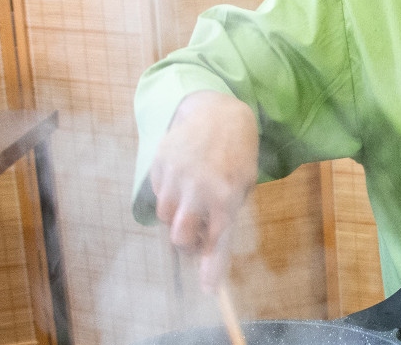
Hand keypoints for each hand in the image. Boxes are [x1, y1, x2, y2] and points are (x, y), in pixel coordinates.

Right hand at [149, 90, 258, 290]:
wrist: (218, 112)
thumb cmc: (236, 153)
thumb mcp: (243, 184)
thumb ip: (227, 218)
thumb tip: (210, 254)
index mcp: (225, 195)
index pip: (215, 241)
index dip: (211, 268)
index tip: (207, 289)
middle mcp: (198, 187)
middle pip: (180, 236)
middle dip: (186, 242)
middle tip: (195, 236)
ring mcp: (175, 174)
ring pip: (164, 216)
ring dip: (176, 216)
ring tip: (191, 200)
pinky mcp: (160, 162)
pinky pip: (157, 193)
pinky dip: (168, 193)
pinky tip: (183, 177)